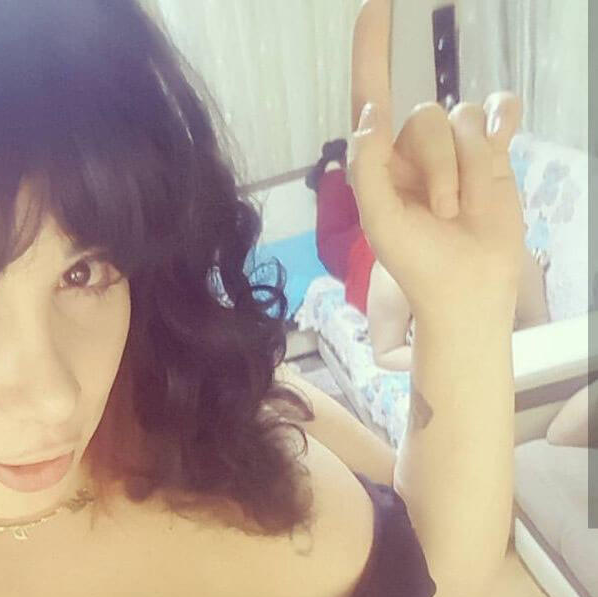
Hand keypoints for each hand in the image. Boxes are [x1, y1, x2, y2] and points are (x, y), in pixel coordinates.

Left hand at [348, 0, 525, 320]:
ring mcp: (456, 149)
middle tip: (442, 213)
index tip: (374, 5)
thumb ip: (368, 167)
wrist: (467, 290)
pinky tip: (505, 131)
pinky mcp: (492, 153)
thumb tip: (371, 112)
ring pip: (464, 118)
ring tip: (461, 210)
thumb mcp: (380, 220)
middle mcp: (415, 147)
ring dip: (467, 167)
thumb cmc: (417, 263)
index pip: (372, 94)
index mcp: (381, 160)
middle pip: (426, 116)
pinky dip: (504, 118)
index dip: (372, 51)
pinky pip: (499, 111)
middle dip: (438, 165)